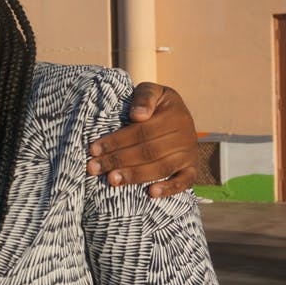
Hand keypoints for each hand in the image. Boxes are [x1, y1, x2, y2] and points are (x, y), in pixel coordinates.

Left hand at [86, 82, 197, 197]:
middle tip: (94, 168)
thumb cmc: (155, 104)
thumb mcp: (151, 91)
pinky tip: (151, 193)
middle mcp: (185, 137)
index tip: (94, 149)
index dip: (116, 141)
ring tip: (112, 180)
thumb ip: (144, 98)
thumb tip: (138, 116)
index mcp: (175, 116)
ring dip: (135, 176)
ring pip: (161, 168)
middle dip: (118, 160)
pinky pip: (184, 182)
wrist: (177, 114)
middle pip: (148, 152)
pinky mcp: (191, 169)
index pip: (141, 132)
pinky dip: (169, 188)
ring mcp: (189, 154)